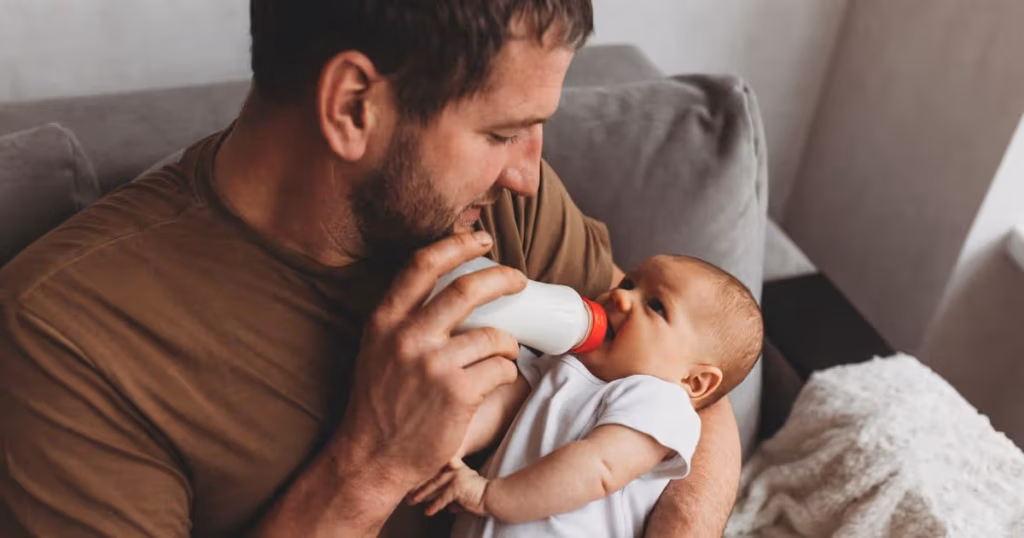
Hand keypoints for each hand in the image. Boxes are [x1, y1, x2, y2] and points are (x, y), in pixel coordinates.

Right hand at [334, 232, 526, 491]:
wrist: (372, 458)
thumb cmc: (379, 403)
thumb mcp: (377, 348)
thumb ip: (403, 318)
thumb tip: (446, 283)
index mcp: (385, 320)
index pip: (423, 265)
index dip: (457, 245)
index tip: (482, 240)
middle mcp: (407, 337)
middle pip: (467, 289)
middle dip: (503, 279)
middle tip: (519, 280)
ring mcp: (434, 366)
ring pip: (494, 337)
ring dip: (508, 344)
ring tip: (504, 353)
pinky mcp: (458, 394)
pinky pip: (501, 370)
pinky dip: (506, 372)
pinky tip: (495, 380)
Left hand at [409, 459, 488, 516]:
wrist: (493, 496)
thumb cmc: (482, 494)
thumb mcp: (467, 491)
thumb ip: (457, 498)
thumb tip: (451, 508)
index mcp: (456, 467)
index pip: (436, 468)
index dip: (424, 472)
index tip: (412, 477)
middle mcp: (454, 468)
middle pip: (431, 475)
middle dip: (418, 483)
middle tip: (407, 490)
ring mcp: (455, 476)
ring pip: (433, 486)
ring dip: (421, 494)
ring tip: (411, 501)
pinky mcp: (456, 487)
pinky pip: (442, 498)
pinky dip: (434, 506)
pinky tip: (428, 512)